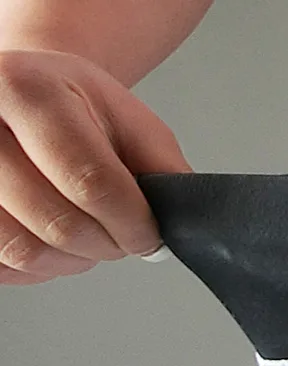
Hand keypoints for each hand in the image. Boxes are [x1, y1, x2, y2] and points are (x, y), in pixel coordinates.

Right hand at [0, 49, 190, 284]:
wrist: (21, 94)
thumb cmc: (73, 106)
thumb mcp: (129, 119)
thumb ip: (162, 167)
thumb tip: (184, 222)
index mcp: (28, 92)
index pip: (89, 179)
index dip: (131, 222)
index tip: (150, 237)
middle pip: (56, 222)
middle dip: (107, 245)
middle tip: (125, 238)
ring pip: (22, 251)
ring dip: (72, 260)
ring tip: (93, 239)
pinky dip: (37, 269)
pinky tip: (55, 242)